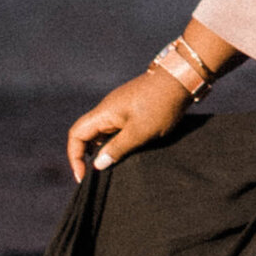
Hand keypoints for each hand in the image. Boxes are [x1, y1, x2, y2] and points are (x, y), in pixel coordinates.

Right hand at [65, 66, 191, 184]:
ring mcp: (119, 108)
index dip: (75, 157)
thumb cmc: (160, 105)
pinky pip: (114, 129)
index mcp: (104, 113)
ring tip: (110, 167)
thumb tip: (97, 165)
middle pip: (85, 134)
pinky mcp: (131, 109)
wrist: (181, 78)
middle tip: (95, 175)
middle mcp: (107, 109)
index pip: (76, 135)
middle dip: (86, 156)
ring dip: (101, 149)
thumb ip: (117, 149)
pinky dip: (114, 142)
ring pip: (101, 132)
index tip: (84, 176)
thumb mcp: (139, 132)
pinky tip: (125, 153)